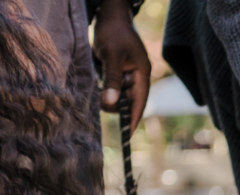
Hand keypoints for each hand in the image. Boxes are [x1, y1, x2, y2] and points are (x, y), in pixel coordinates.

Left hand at [94, 0, 151, 122]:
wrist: (110, 14)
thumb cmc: (113, 31)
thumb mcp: (112, 55)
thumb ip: (112, 79)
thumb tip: (111, 103)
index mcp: (142, 73)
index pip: (140, 101)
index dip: (134, 118)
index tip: (128, 134)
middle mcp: (137, 76)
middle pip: (129, 100)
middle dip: (116, 106)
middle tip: (100, 104)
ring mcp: (128, 73)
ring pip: (119, 94)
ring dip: (109, 96)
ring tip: (97, 91)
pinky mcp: (117, 71)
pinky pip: (112, 86)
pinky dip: (105, 89)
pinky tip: (97, 85)